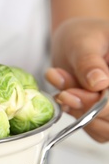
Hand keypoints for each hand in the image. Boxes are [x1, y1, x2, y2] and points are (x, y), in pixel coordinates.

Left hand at [45, 18, 108, 142]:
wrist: (77, 39)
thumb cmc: (84, 35)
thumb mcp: (84, 41)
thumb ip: (88, 62)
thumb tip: (98, 83)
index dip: (100, 105)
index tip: (69, 94)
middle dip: (84, 107)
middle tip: (61, 91)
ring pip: (102, 129)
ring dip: (76, 111)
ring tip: (59, 83)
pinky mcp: (103, 115)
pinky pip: (91, 127)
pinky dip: (73, 113)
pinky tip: (62, 93)